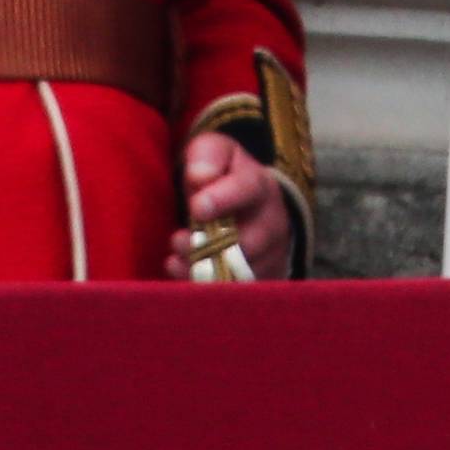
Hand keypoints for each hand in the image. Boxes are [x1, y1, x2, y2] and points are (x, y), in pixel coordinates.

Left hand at [164, 132, 291, 281]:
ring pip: (239, 274)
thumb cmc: (223, 178)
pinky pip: (233, 295)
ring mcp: (269, 257)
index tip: (197, 206)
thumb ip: (207, 155)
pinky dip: (203, 287)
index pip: (248, 190)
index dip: (223, 199)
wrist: (248, 207)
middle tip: (178, 240)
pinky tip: (182, 272)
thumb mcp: (216, 153)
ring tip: (178, 259)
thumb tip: (200, 176)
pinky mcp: (258, 283)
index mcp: (261, 186)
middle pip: (248, 242)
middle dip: (208, 244)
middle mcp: (272, 223)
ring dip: (203, 269)